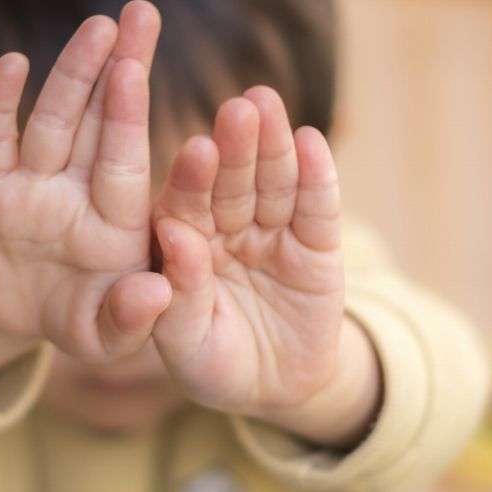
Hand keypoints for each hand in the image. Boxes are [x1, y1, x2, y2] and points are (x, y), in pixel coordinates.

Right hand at [0, 1, 172, 361]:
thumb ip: (130, 320)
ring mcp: (32, 185)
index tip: (138, 70)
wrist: (19, 318)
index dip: (128, 115)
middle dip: (117, 67)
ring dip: (71, 72)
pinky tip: (10, 64)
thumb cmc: (81, 322)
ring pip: (52, 120)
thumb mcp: (105, 338)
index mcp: (116, 220)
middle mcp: (77, 190)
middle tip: (141, 13)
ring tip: (98, 24)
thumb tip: (155, 294)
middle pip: (97, 120)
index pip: (124, 160)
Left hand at [151, 87, 363, 425]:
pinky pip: (317, 207)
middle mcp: (226, 226)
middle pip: (231, 181)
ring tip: (267, 103)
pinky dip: (317, 176)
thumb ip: (178, 294)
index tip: (196, 150)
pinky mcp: (318, 243)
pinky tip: (310, 141)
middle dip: (235, 145)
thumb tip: (173, 236)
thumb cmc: (212, 364)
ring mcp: (273, 230)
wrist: (274, 388)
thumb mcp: (186, 344)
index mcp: (183, 242)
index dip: (191, 178)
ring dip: (272, 144)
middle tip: (237, 108)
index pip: (185, 203)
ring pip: (273, 182)